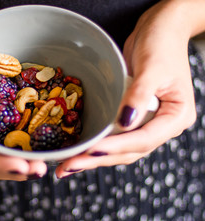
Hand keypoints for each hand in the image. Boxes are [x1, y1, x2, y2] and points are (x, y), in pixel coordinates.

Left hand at [56, 0, 197, 177]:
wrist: (159, 31)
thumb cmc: (160, 44)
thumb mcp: (152, 67)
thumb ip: (140, 94)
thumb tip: (124, 122)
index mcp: (176, 116)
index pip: (144, 138)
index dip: (115, 147)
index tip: (91, 151)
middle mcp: (162, 125)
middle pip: (129, 150)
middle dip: (98, 160)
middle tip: (70, 166)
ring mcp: (147, 123)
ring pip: (120, 149)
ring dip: (94, 158)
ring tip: (68, 166)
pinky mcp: (132, 118)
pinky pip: (115, 136)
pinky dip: (98, 145)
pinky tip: (80, 151)